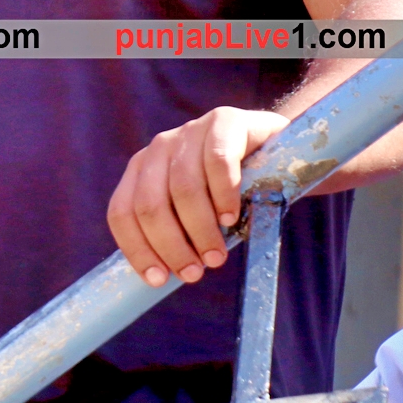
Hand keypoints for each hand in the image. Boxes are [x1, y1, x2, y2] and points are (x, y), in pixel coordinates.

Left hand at [106, 106, 288, 286]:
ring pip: (183, 188)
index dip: (137, 249)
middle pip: (150, 204)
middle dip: (171, 246)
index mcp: (142, 170)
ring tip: (216, 256)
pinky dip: (223, 196)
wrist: (280, 150)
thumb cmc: (233, 192)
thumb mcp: (198, 212)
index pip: (122, 212)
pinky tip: (232, 217)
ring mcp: (190, 130)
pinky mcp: (223, 121)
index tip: (159, 280)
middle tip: (195, 273)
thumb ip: (178, 233)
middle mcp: (159, 148)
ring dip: (200, 230)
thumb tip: (163, 278)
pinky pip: (218, 162)